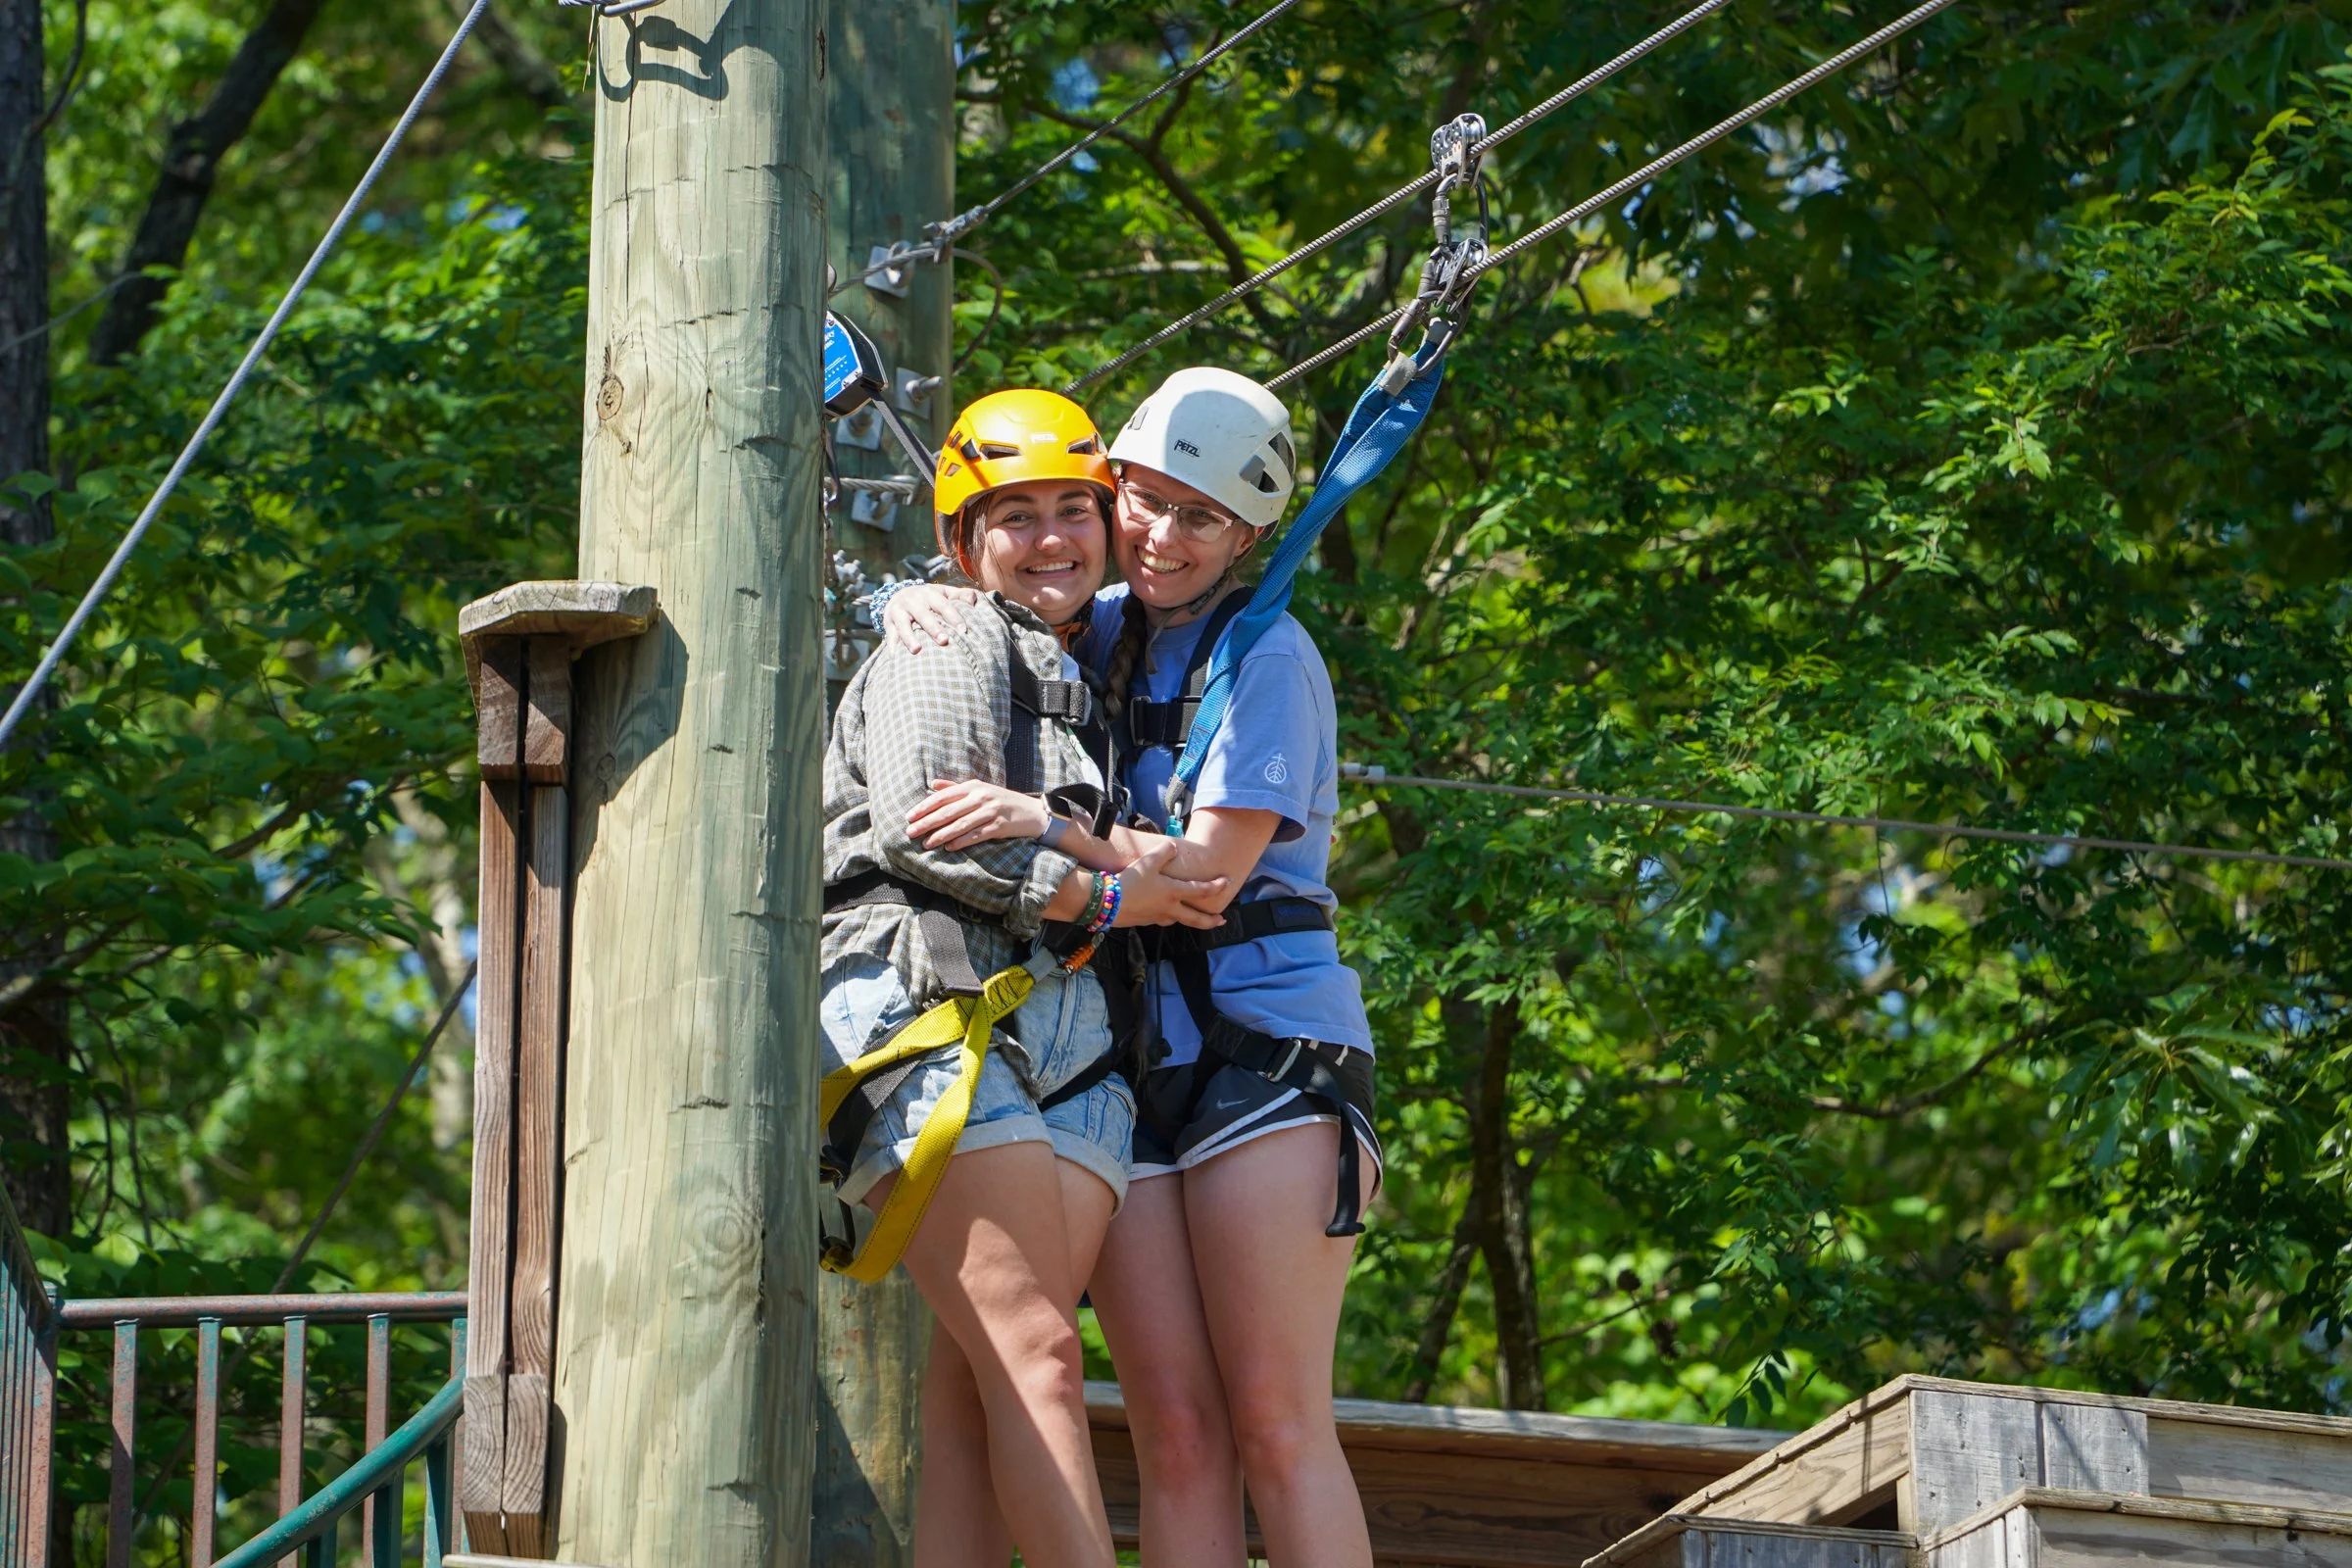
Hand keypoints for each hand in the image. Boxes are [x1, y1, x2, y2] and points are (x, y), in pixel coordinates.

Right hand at [885, 583, 978, 652]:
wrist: (898, 595)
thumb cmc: (929, 599)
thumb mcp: (944, 593)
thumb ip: (961, 596)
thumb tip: (974, 599)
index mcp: (929, 594)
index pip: (943, 605)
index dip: (954, 617)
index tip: (964, 631)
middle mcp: (913, 601)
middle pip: (923, 615)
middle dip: (933, 628)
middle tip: (944, 641)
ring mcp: (899, 611)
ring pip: (903, 624)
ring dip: (909, 637)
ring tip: (917, 650)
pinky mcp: (888, 622)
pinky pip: (890, 634)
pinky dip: (892, 645)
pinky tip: (895, 657)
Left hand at [909, 778, 1050, 851]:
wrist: (1033, 812)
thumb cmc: (1002, 801)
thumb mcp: (980, 789)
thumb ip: (955, 788)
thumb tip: (932, 784)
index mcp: (973, 786)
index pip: (943, 796)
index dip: (924, 807)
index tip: (909, 817)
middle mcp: (981, 796)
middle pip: (948, 810)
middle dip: (927, 822)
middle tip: (910, 832)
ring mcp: (991, 811)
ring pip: (960, 824)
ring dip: (941, 834)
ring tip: (926, 843)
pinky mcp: (1000, 826)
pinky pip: (976, 835)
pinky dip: (961, 841)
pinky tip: (949, 847)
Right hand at [1114, 837, 1227, 929]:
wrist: (1106, 903)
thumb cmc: (1130, 882)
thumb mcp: (1148, 861)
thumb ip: (1163, 852)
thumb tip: (1173, 846)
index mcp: (1173, 892)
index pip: (1202, 890)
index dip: (1216, 886)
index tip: (1227, 883)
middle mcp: (1169, 908)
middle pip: (1196, 918)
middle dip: (1211, 920)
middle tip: (1221, 921)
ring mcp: (1157, 917)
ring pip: (1179, 921)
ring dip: (1190, 920)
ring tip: (1195, 918)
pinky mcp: (1145, 921)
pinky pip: (1162, 921)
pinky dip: (1169, 918)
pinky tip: (1165, 915)